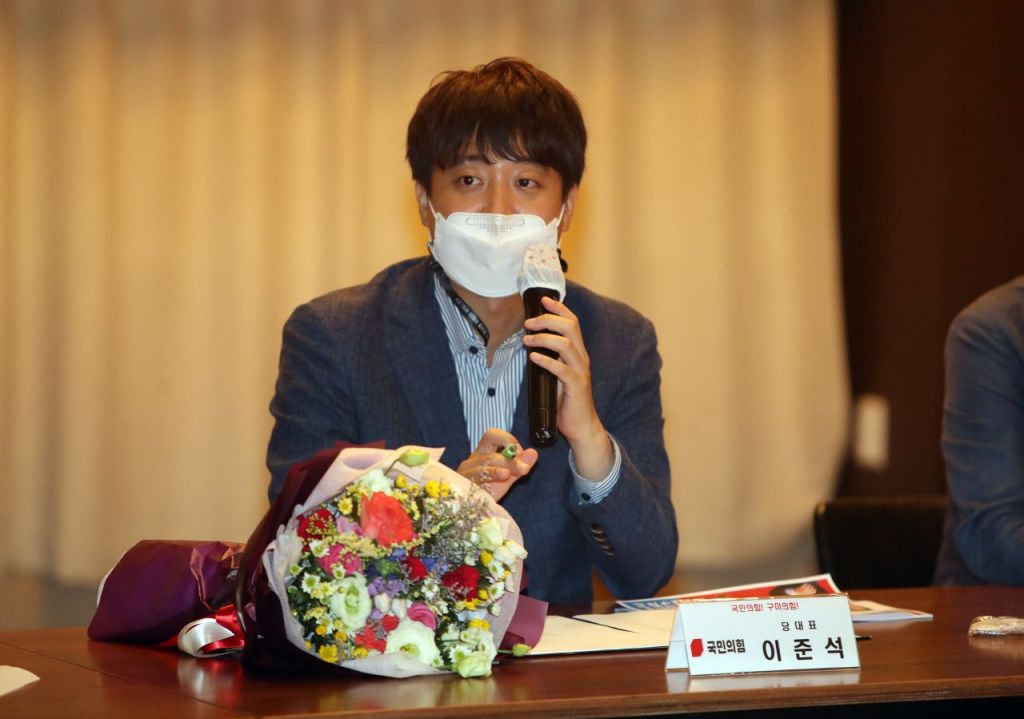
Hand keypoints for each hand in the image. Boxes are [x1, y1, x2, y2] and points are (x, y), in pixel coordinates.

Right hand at [456, 428, 537, 501]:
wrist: (469, 510)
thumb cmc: (485, 490)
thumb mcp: (506, 476)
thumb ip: (519, 465)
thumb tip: (533, 452)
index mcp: (481, 453)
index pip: (492, 435)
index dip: (508, 440)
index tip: (519, 454)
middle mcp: (472, 461)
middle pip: (491, 453)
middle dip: (510, 460)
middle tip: (523, 468)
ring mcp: (467, 473)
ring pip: (485, 464)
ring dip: (503, 466)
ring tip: (513, 472)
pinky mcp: (465, 485)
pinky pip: (479, 477)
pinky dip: (493, 474)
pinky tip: (503, 476)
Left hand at [523, 296, 612, 479]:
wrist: (581, 426)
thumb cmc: (566, 401)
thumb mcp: (557, 374)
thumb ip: (549, 359)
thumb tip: (530, 345)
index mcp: (577, 353)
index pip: (572, 322)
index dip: (559, 308)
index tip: (543, 300)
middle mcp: (581, 358)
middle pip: (570, 327)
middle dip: (548, 320)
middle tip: (529, 322)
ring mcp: (580, 371)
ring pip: (565, 344)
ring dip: (543, 338)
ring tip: (526, 340)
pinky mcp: (576, 386)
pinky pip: (561, 369)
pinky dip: (546, 360)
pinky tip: (533, 358)